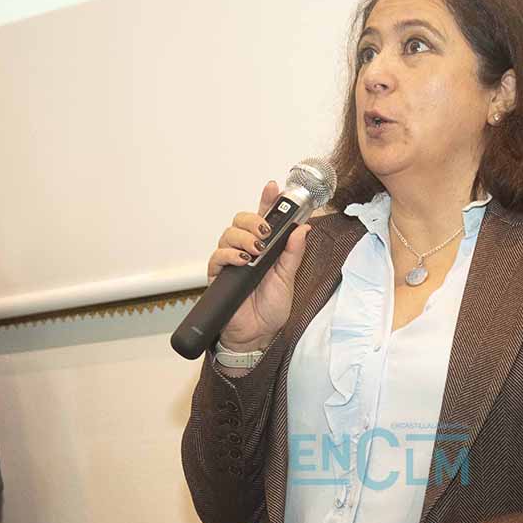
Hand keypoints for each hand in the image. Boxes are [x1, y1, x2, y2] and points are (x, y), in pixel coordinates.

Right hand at [207, 181, 310, 351]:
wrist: (256, 335)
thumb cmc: (271, 308)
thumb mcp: (288, 278)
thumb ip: (293, 253)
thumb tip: (304, 228)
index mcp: (265, 248)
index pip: (264, 218)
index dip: (267, 200)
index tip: (273, 187)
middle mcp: (246, 250)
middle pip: (241, 220)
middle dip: (254, 219)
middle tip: (266, 231)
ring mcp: (231, 261)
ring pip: (228, 234)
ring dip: (243, 237)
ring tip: (256, 250)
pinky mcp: (219, 274)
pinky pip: (218, 256)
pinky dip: (229, 254)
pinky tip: (242, 260)